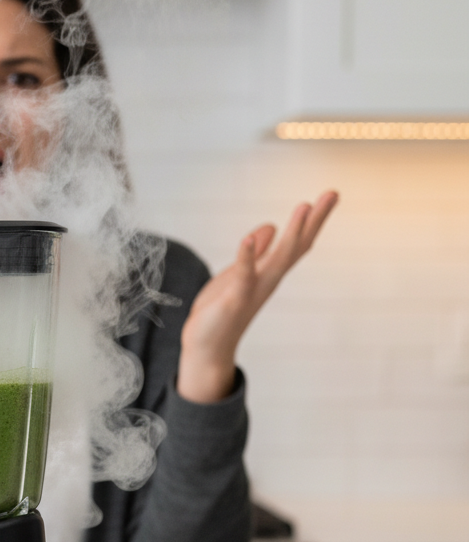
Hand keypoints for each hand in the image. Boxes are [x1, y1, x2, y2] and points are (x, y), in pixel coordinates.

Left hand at [177, 190, 338, 403]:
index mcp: (268, 273)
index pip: (296, 243)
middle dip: (314, 221)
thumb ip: (255, 254)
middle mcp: (267, 280)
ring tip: (305, 206)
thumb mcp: (238, 274)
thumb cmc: (221, 312)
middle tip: (332, 193)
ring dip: (292, 233)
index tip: (330, 195)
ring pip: (279, 259)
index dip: (312, 220)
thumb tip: (269, 228)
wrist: (207, 348)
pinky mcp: (234, 299)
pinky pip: (243, 275)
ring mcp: (253, 290)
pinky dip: (247, 256)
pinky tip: (249, 237)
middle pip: (296, 247)